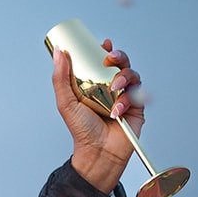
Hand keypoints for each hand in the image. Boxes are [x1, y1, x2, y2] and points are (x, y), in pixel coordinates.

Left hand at [52, 36, 141, 193]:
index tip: (103, 44)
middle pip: (120, 63)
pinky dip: (128, 99)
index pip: (101, 62)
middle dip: (118, 57)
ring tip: (113, 89)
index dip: (104, 50)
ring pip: (131, 75)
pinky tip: (117, 111)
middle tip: (110, 59)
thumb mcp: (66, 102)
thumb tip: (59, 53)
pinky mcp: (137, 106)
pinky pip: (138, 93)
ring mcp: (125, 96)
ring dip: (123, 78)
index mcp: (94, 85)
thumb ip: (61, 78)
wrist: (98, 152)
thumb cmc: (82, 130)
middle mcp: (110, 88)